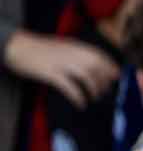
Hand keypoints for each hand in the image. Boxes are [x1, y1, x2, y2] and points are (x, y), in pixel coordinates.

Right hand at [2, 30, 119, 107]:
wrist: (17, 46)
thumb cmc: (41, 48)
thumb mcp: (64, 46)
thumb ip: (80, 54)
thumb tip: (97, 65)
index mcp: (76, 46)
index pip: (101, 57)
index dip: (111, 68)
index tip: (116, 78)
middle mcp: (72, 54)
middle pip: (97, 69)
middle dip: (104, 82)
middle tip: (104, 92)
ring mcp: (62, 63)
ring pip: (87, 78)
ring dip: (94, 90)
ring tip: (94, 98)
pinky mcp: (51, 74)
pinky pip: (70, 87)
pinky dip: (78, 97)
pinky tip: (81, 104)